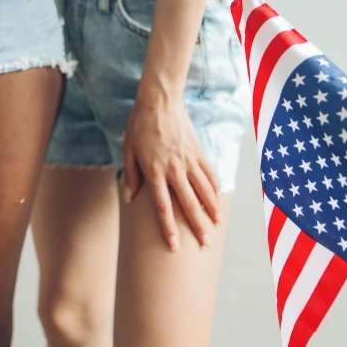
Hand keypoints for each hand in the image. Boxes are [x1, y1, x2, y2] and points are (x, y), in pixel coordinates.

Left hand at [122, 94, 221, 249]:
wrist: (159, 101)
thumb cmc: (139, 125)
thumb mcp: (128, 150)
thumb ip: (131, 175)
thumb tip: (130, 198)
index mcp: (155, 172)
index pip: (163, 207)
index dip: (169, 229)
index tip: (175, 245)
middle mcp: (174, 170)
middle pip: (189, 204)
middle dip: (197, 227)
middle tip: (205, 244)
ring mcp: (189, 161)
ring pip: (204, 191)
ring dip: (211, 210)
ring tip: (216, 226)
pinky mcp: (198, 152)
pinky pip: (210, 174)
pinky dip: (215, 189)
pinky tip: (218, 201)